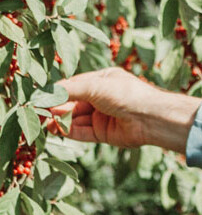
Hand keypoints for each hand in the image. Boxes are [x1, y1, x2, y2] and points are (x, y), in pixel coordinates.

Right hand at [48, 68, 201, 154]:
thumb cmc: (126, 94)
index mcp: (103, 81)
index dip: (57, 92)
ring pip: (74, 118)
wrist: (150, 118)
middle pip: (71, 103)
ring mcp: (101, 116)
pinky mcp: (102, 133)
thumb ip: (69, 90)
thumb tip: (44, 94)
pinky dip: (67, 131)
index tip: (39, 98)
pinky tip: (55, 129)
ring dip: (59, 120)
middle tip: (38, 112)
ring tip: (43, 121)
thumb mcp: (96, 86)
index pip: (73, 85)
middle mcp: (101, 97)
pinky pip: (80, 132)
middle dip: (56, 107)